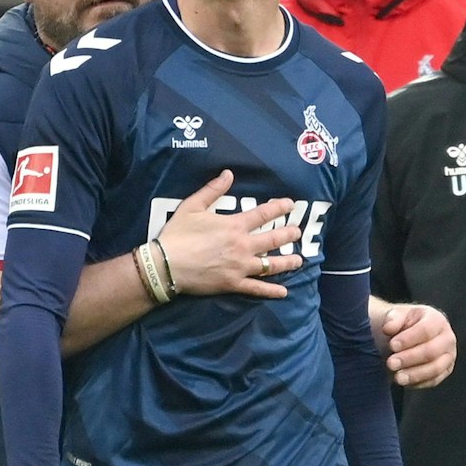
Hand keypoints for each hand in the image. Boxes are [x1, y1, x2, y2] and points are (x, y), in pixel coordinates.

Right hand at [156, 170, 303, 298]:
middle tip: (297, 232)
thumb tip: (229, 174)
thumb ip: (212, 190)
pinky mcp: (234, 284)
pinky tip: (284, 292)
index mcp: (234, 225)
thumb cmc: (177, 234)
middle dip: (288, 234)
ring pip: (271, 265)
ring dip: (287, 262)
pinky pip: (257, 288)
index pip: (264, 214)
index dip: (279, 208)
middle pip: (273, 239)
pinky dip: (272, 291)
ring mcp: (240, 266)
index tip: (290, 204)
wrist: (166, 265)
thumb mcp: (192, 206)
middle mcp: (243, 245)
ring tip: (299, 260)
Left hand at [377, 304, 455, 387]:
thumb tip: (388, 328)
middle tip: (391, 363)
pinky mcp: (445, 371)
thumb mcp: (396, 316)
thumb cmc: (403, 325)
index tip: (392, 345)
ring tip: (397, 377)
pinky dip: (418, 382)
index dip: (409, 339)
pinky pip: (433, 380)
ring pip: (435, 368)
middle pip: (431, 351)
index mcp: (437, 320)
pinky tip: (404, 381)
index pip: (426, 330)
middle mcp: (447, 338)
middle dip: (409, 358)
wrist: (407, 336)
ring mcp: (448, 356)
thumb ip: (392, 319)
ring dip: (414, 374)